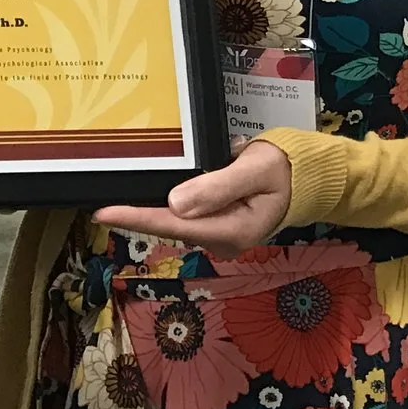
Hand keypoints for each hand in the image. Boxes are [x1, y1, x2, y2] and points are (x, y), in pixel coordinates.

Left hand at [96, 139, 292, 259]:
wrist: (306, 177)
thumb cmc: (284, 168)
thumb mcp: (255, 170)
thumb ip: (217, 186)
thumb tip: (175, 204)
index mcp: (232, 231)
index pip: (173, 225)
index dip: (136, 218)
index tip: (103, 212)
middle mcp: (222, 239)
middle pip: (169, 225)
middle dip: (136, 211)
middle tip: (101, 199)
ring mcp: (219, 234)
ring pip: (176, 220)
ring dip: (149, 207)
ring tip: (117, 194)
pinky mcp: (217, 224)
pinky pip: (186, 214)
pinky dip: (166, 204)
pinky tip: (147, 193)